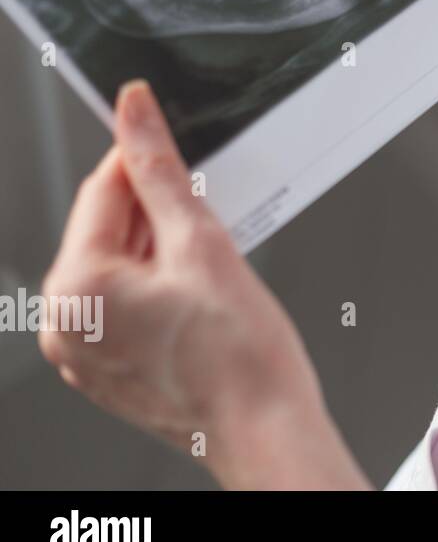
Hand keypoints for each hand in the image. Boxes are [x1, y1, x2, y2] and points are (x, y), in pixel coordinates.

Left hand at [39, 80, 368, 488]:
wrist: (266, 428)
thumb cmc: (242, 358)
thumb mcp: (203, 244)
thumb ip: (162, 170)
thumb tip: (135, 114)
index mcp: (77, 288)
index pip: (103, 191)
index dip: (142, 155)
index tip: (164, 127)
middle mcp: (66, 324)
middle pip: (108, 230)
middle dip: (158, 211)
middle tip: (211, 213)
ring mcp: (84, 352)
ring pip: (120, 267)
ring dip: (162, 250)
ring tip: (212, 267)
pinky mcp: (107, 368)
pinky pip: (125, 304)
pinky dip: (160, 286)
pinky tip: (201, 293)